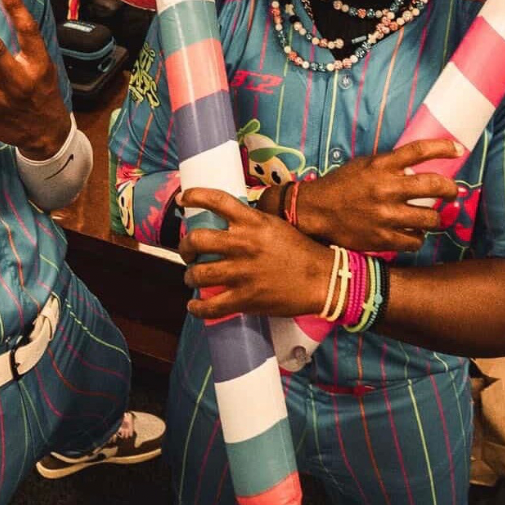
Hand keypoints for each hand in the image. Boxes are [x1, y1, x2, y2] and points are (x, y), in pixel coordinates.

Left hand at [177, 188, 331, 318]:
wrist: (322, 279)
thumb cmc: (301, 250)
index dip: (193, 196)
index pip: (216, 200)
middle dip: (185, 246)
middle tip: (188, 251)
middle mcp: (242, 244)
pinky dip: (197, 307)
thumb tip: (228, 222)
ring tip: (192, 277)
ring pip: (198, 273)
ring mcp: (242, 273)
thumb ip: (250, 222)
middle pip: (197, 239)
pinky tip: (194, 305)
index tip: (182, 201)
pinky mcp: (245, 298)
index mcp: (252, 222)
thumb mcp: (275, 225)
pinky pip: (210, 306)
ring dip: (190, 276)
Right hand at [290, 139, 462, 252]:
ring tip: (431, 218)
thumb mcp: (363, 166)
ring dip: (436, 218)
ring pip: (431, 218)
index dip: (444, 147)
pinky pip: (415, 240)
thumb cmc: (340, 186)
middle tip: (452, 193)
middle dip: (450, 190)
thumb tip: (417, 168)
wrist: (315, 212)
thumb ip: (389, 166)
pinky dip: (418, 237)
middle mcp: (386, 188)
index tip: (459, 148)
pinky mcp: (383, 239)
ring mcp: (386, 215)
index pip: (419, 150)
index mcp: (381, 166)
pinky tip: (413, 233)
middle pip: (435, 185)